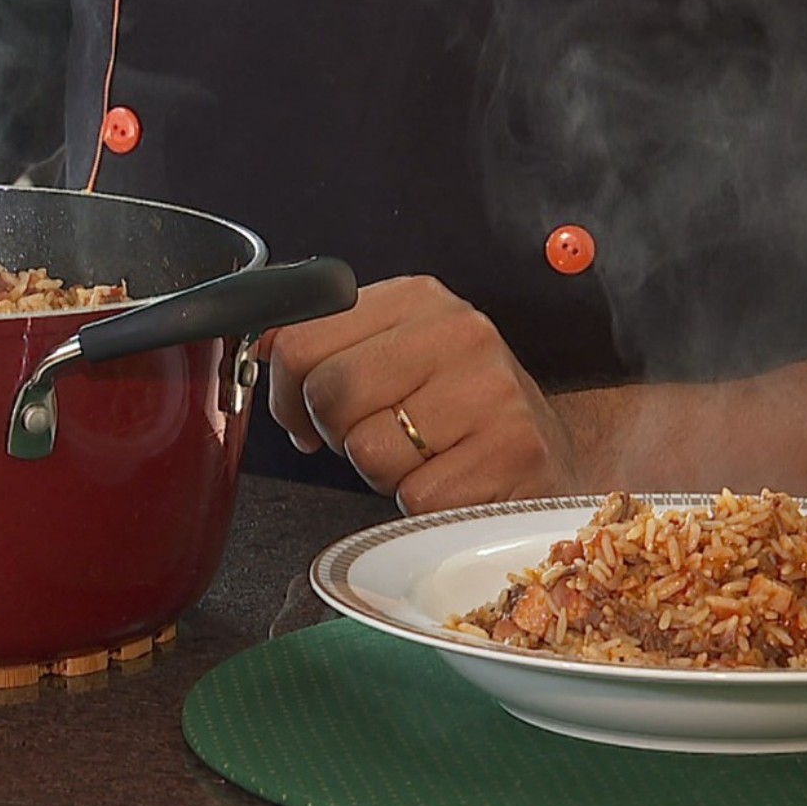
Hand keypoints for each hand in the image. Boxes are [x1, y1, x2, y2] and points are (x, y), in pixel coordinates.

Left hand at [259, 275, 582, 513]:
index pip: (300, 338)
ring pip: (366, 450)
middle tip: (377, 437)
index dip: (285, 391)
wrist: (552, 457)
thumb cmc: (457, 414)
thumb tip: (254, 346)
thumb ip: (326, 348)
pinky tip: (453, 482)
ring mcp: (490, 391)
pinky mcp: (509, 452)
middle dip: (334, 433)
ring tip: (422, 457)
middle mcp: (459, 333)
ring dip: (379, 473)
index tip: (304, 413)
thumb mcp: (394, 358)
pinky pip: (411, 496)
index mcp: (419, 300)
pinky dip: (419, 505)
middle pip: (327, 393)